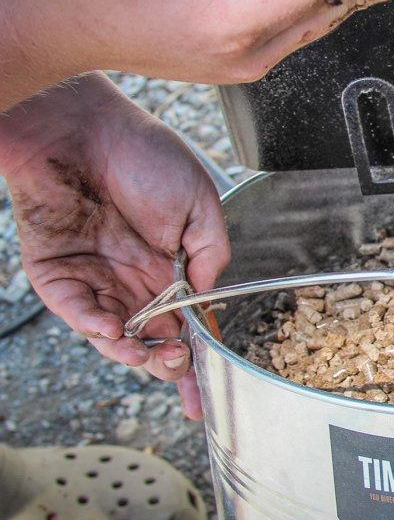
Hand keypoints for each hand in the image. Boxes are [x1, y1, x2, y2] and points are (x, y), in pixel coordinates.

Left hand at [0, 74, 229, 419]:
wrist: (82, 126)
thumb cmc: (144, 152)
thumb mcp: (200, 202)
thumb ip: (211, 252)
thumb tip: (206, 296)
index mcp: (171, 264)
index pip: (187, 323)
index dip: (198, 359)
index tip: (206, 393)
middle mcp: (132, 276)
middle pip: (150, 339)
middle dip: (166, 362)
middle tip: (178, 365)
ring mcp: (93, 276)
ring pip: (111, 334)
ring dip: (129, 352)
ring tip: (146, 355)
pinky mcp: (55, 271)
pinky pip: (74, 310)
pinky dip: (92, 326)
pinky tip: (110, 328)